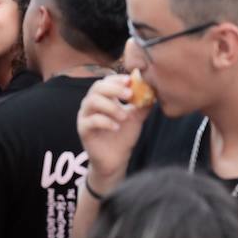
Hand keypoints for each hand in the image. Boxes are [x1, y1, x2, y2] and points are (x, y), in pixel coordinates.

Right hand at [76, 74, 151, 193]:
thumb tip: (154, 90)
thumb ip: (143, 104)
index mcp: (103, 98)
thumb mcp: (136, 117)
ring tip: (124, 116)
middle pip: (97, 87)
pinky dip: (105, 121)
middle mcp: (91, 104)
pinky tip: (116, 127)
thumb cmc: (124, 135)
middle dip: (114, 89)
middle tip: (129, 95)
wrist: (116, 159)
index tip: (130, 80)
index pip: (106, 81)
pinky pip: (91, 120)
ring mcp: (85, 116)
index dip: (117, 79)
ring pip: (92, 102)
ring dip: (111, 106)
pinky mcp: (83, 129)